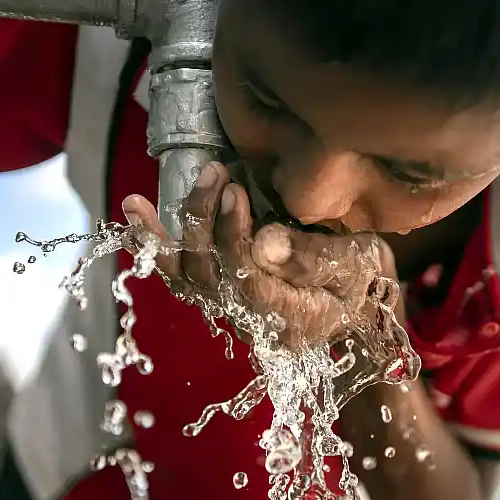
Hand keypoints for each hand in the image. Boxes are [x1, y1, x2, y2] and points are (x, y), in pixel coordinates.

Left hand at [121, 161, 403, 346]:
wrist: (359, 307)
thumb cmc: (365, 280)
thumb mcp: (358, 264)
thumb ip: (316, 257)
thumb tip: (265, 243)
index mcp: (293, 321)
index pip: (247, 283)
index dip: (231, 238)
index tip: (234, 193)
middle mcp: (256, 324)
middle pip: (211, 280)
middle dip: (203, 224)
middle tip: (213, 175)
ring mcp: (235, 314)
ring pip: (187, 282)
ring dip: (162, 240)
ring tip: (135, 203)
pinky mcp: (224, 297)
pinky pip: (183, 277)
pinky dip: (158, 248)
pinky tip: (135, 218)